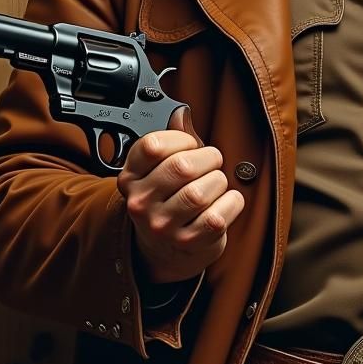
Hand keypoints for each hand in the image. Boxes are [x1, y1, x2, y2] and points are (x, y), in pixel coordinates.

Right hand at [116, 106, 244, 284]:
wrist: (166, 248)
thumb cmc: (169, 199)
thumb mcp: (161, 168)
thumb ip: (173, 139)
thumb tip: (181, 114)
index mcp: (131, 177)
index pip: (152, 146)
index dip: (180, 139)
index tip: (189, 144)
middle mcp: (141, 203)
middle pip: (182, 167)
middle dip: (208, 158)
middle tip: (212, 162)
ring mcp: (163, 226)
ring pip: (201, 192)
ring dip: (219, 182)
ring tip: (216, 184)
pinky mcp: (188, 243)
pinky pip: (219, 216)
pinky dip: (231, 203)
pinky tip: (225, 202)